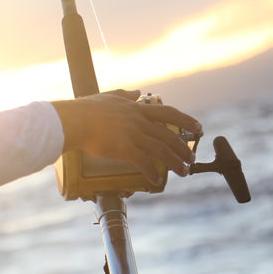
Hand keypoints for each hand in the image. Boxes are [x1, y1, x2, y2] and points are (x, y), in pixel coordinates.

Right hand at [51, 90, 201, 183]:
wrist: (74, 120)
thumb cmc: (86, 109)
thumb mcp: (109, 96)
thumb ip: (125, 95)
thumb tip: (138, 92)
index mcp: (137, 109)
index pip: (169, 114)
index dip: (186, 121)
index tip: (198, 127)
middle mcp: (139, 122)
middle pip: (169, 136)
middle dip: (184, 148)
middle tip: (191, 158)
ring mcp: (134, 135)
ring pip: (162, 150)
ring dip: (176, 163)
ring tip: (184, 172)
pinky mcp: (125, 149)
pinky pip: (144, 163)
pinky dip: (152, 172)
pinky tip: (156, 180)